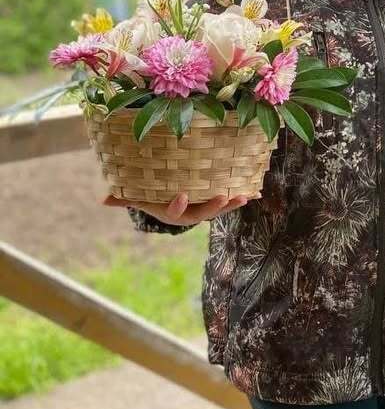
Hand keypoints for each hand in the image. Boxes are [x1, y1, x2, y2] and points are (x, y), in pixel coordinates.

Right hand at [103, 190, 256, 225]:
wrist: (173, 206)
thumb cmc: (155, 198)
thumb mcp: (141, 198)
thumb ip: (125, 198)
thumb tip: (104, 199)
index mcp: (173, 213)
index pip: (176, 212)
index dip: (179, 205)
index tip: (182, 195)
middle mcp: (191, 215)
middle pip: (204, 213)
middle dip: (214, 205)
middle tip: (223, 196)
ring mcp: (205, 210)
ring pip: (220, 210)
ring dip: (232, 203)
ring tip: (243, 196)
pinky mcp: (216, 204)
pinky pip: (229, 202)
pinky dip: (241, 198)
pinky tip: (255, 193)